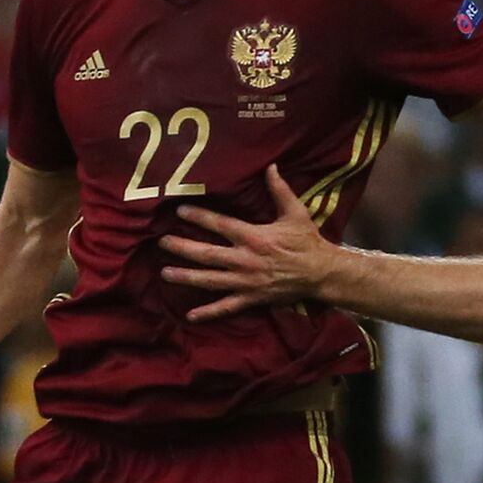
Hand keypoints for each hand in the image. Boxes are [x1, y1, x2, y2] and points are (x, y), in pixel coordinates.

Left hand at [159, 164, 332, 320]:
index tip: (179, 211)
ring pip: (210, 280)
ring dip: (187, 277)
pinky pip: (227, 307)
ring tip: (166, 273)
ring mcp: (246, 281)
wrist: (321, 272)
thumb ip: (280, 190)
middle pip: (207, 254)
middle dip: (182, 248)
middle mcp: (245, 259)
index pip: (220, 225)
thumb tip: (271, 166)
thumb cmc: (307, 240)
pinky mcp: (251, 298)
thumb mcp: (295, 212)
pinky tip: (191, 315)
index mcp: (253, 236)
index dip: (199, 217)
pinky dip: (209, 312)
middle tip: (162, 243)